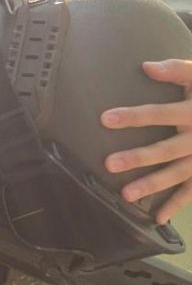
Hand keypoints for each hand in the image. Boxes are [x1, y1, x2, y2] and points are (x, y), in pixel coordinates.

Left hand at [102, 59, 191, 223]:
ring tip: (126, 195)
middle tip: (109, 164)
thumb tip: (146, 66)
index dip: (135, 116)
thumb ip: (177, 70)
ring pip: (179, 174)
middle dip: (139, 158)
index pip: (162, 113)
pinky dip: (177, 204)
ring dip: (154, 185)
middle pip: (168, 149)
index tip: (105, 119)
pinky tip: (158, 218)